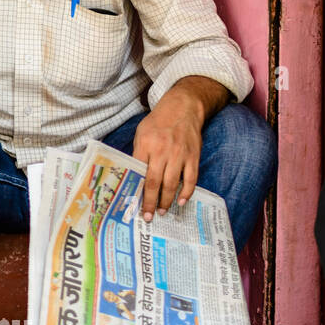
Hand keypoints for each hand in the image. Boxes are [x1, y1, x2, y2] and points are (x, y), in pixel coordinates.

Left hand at [132, 92, 205, 221]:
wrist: (183, 108)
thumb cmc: (157, 123)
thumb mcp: (141, 134)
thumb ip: (138, 154)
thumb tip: (133, 177)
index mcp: (145, 145)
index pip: (138, 172)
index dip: (135, 190)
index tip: (132, 205)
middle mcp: (162, 150)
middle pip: (155, 181)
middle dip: (150, 201)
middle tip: (148, 216)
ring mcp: (179, 154)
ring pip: (172, 183)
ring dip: (166, 200)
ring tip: (162, 212)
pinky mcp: (193, 156)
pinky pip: (191, 178)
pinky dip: (186, 192)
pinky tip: (180, 201)